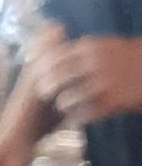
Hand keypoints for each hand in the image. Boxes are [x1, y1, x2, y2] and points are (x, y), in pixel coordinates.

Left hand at [22, 27, 141, 124]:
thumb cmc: (128, 59)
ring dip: (62, 105)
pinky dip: (76, 119)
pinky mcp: (112, 102)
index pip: (53, 57)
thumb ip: (81, 50)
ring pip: (66, 100)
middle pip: (56, 79)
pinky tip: (75, 119)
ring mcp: (103, 83)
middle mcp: (94, 64)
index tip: (37, 75)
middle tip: (44, 94)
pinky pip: (83, 115)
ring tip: (63, 107)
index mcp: (90, 47)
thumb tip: (49, 54)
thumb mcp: (106, 45)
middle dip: (46, 88)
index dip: (41, 69)